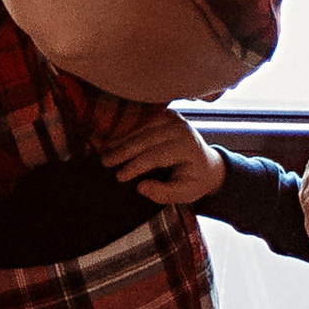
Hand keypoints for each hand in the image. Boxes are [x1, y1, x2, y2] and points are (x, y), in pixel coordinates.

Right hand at [109, 109, 224, 204]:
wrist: (205, 164)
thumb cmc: (194, 180)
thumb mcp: (186, 194)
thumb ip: (164, 193)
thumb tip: (141, 187)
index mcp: (187, 146)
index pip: (156, 155)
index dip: (135, 166)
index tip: (119, 177)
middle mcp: (180, 128)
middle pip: (144, 139)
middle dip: (122, 151)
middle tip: (104, 163)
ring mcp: (171, 118)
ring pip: (139, 127)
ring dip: (119, 138)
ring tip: (102, 151)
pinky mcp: (162, 114)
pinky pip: (139, 120)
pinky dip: (123, 130)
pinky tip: (110, 139)